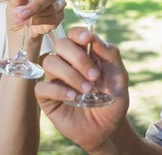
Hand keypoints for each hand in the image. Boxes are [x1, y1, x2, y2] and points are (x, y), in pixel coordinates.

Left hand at [6, 0, 65, 41]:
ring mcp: (58, 8)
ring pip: (52, 8)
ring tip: (20, 17)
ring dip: (34, 14)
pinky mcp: (58, 20)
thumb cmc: (17, 12)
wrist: (17, 33)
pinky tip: (31, 23)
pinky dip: (40, 21)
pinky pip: (53, 19)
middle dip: (37, 4)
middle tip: (24, 11)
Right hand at [35, 27, 129, 151]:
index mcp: (84, 53)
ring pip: (50, 62)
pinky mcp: (47, 98)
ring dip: (70, 74)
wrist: (108, 128)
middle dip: (78, 58)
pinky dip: (58, 90)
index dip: (78, 33)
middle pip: (61, 44)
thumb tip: (94, 37)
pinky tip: (73, 98)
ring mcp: (55, 79)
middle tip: (95, 76)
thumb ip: (110, 54)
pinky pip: (42, 87)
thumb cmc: (113, 100)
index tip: (87, 39)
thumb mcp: (120, 76)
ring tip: (87, 90)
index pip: (73, 34)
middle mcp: (66, 63)